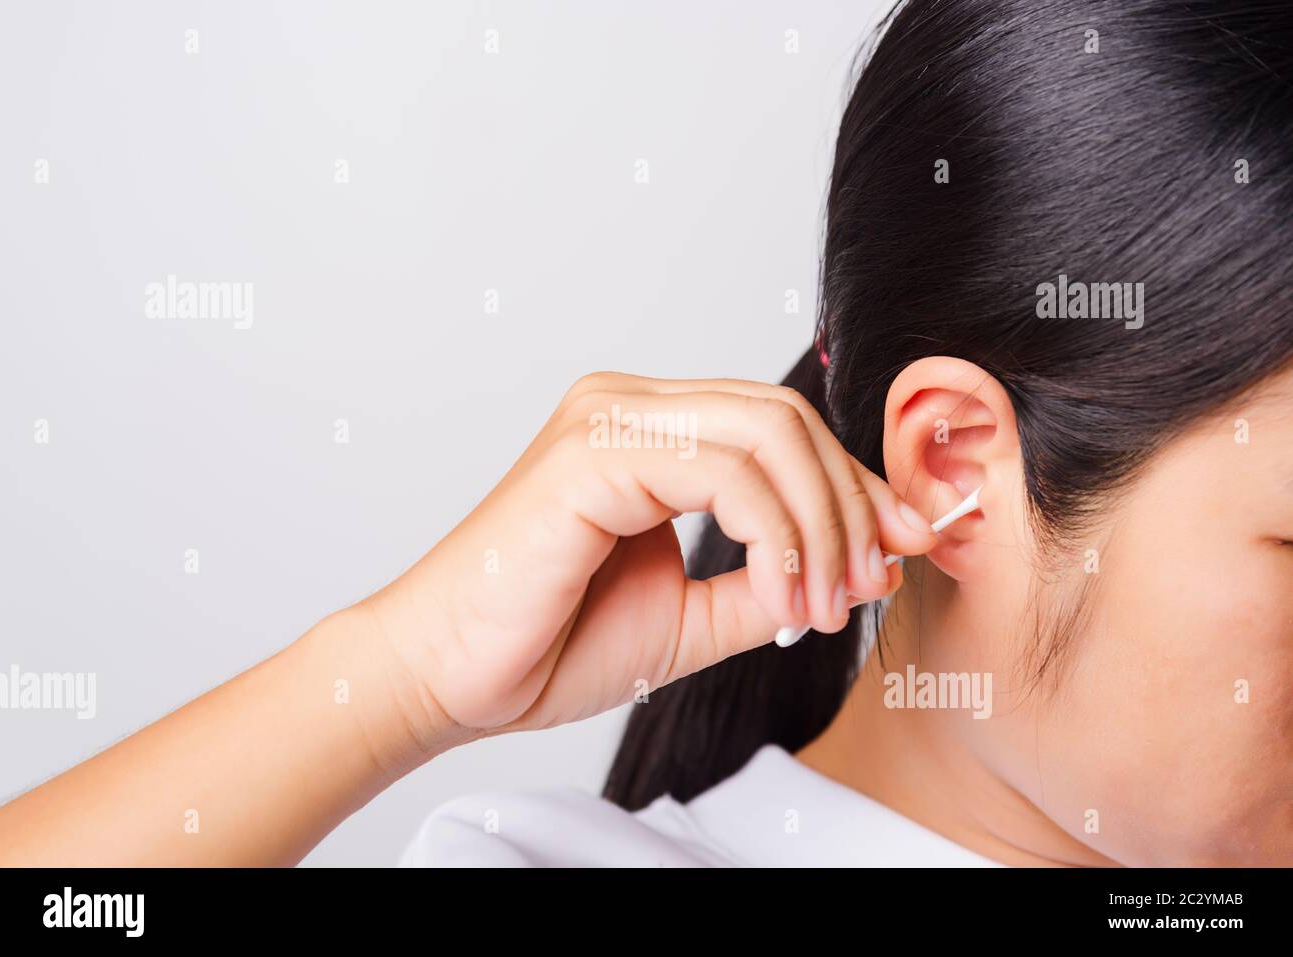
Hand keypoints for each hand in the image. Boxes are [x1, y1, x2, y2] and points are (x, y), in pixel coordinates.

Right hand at [358, 372, 938, 751]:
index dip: (853, 487)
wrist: (452, 681)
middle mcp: (628, 403)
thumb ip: (771, 579)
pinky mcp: (592, 449)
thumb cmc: (549, 644)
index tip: (898, 554)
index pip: (781, 427)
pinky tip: (780, 598)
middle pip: (789, 417)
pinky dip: (776, 536)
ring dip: (821, 527)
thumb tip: (868, 562)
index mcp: (647, 429)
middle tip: (869, 586)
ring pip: (770, 434)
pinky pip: (727, 471)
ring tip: (821, 608)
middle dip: (851, 503)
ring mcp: (608, 416)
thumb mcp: (695, 614)